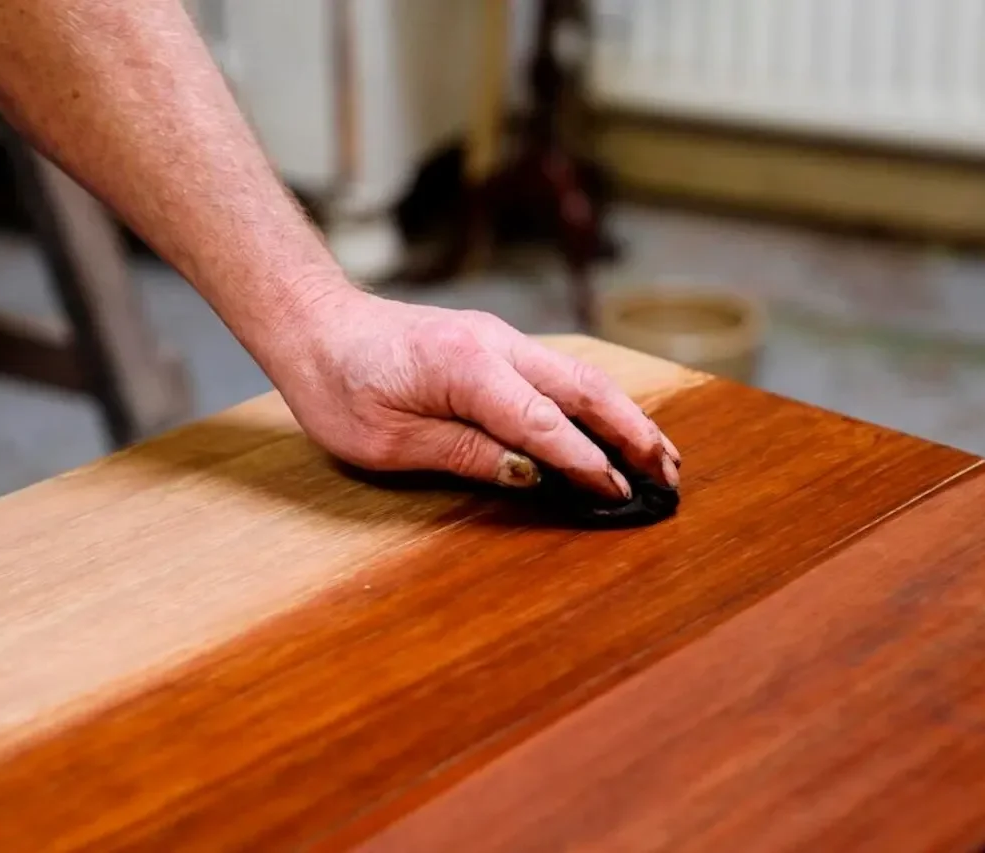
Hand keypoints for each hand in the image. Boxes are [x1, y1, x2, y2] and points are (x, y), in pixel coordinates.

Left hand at [271, 288, 681, 499]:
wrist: (314, 324)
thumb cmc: (337, 385)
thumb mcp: (388, 441)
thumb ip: (465, 453)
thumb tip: (533, 473)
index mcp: (466, 368)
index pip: (544, 424)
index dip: (586, 463)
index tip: (619, 493)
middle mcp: (494, 344)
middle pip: (583, 390)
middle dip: (632, 432)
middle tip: (670, 474)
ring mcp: (498, 338)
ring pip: (579, 376)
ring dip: (623, 414)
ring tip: (660, 453)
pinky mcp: (494, 344)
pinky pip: (557, 373)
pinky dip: (594, 401)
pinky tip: (612, 424)